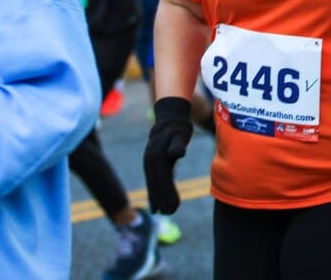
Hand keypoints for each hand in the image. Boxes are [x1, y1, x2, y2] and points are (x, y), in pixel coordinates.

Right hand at [144, 97, 193, 213]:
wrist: (169, 117)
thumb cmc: (178, 127)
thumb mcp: (181, 133)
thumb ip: (179, 143)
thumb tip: (177, 153)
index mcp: (157, 154)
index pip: (163, 178)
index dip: (167, 193)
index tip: (174, 207)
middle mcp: (150, 159)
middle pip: (156, 183)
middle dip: (162, 199)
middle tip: (171, 213)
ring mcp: (149, 162)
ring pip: (153, 183)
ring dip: (157, 198)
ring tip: (165, 212)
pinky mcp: (151, 164)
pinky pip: (152, 180)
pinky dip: (153, 193)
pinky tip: (156, 206)